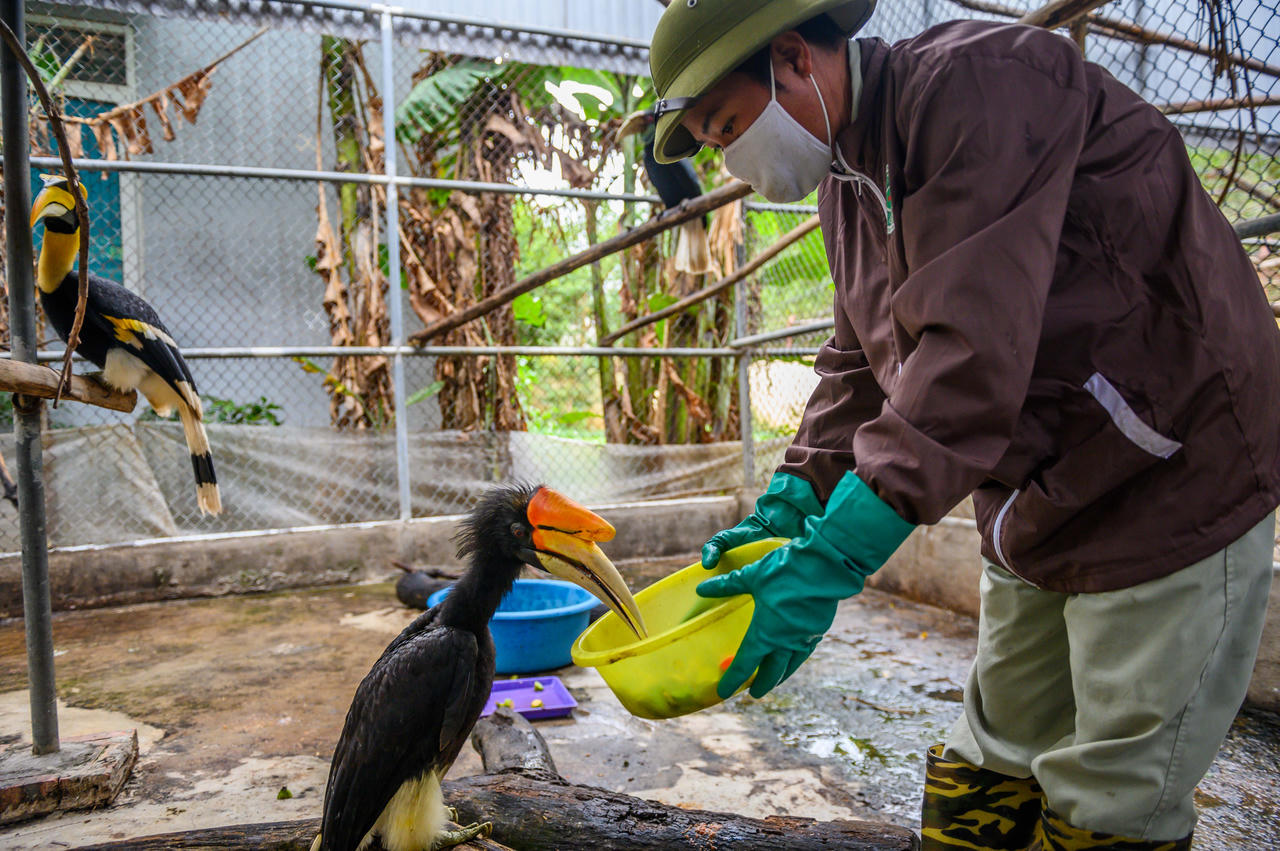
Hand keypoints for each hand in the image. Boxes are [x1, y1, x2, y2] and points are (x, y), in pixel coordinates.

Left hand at [697, 472, 914, 698]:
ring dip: (781, 674)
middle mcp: (786, 641)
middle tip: (753, 693)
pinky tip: (795, 654)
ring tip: (775, 679)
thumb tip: (702, 589)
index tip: (724, 693)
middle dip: (761, 683)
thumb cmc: (785, 570)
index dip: (733, 679)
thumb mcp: (752, 576)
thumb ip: (727, 586)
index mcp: (766, 633)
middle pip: (771, 671)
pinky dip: (796, 658)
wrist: (826, 564)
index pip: (746, 663)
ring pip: (791, 664)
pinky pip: (804, 651)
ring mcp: (805, 637)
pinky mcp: (819, 628)